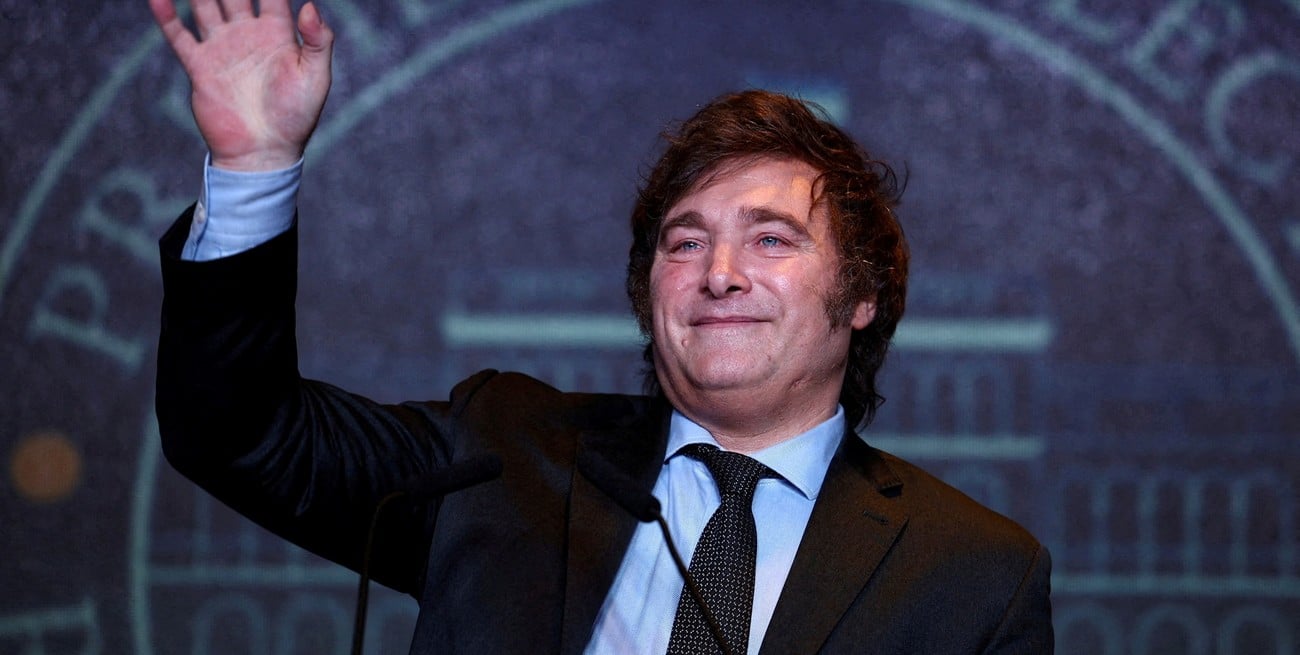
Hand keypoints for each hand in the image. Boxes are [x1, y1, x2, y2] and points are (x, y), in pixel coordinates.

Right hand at [150, 0, 333, 170]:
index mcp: (277, 33)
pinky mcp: (200, 67)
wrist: (264, 152)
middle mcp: (247, 35)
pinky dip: (167, 16)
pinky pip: (179, 36)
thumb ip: (316, 40)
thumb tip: (311, 4)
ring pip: (203, 5)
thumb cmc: (297, 117)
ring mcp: (222, 49)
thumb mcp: (315, 77)